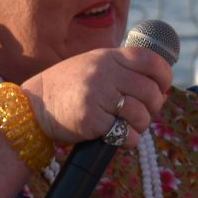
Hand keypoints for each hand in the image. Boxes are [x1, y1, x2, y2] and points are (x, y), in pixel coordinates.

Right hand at [21, 45, 173, 148]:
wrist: (33, 106)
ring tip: (128, 126)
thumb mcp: (92, 65)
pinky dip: (127, 140)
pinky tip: (117, 136)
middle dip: (154, 107)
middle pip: (150, 91)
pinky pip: (126, 135)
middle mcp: (104, 73)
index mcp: (108, 57)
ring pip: (142, 115)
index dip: (164, 76)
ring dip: (140, 126)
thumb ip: (121, 69)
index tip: (162, 88)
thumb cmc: (68, 88)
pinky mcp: (93, 120)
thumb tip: (160, 87)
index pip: (151, 60)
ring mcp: (98, 96)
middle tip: (144, 113)